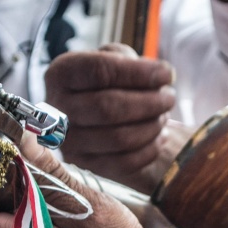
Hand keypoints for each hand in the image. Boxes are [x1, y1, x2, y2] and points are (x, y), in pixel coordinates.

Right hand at [45, 44, 177, 190]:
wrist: (101, 119)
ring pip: (118, 138)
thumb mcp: (113, 60)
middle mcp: (58, 109)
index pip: (100, 71)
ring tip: (164, 116)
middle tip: (169, 98)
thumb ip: (127, 60)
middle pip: (108, 107)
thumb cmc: (111, 83)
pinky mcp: (86, 166)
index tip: (167, 74)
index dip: (138, 73)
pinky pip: (124, 163)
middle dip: (148, 103)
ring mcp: (70, 142)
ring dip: (151, 127)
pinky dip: (149, 150)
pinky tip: (159, 137)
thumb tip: (156, 76)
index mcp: (60, 74)